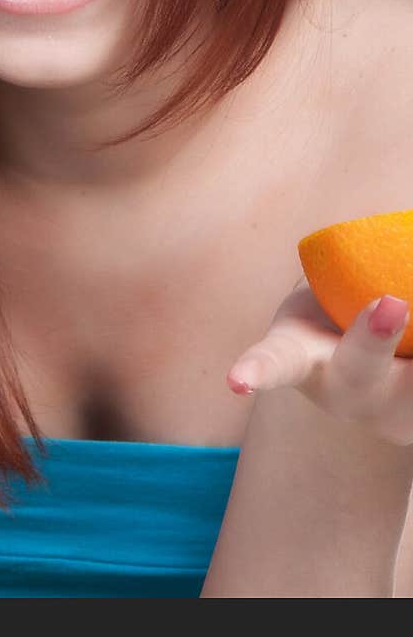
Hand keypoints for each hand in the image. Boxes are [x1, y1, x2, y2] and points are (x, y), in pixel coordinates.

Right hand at [227, 279, 412, 445]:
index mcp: (302, 360)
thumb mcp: (322, 294)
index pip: (275, 362)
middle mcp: (345, 394)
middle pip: (358, 371)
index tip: (240, 381)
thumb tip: (397, 222)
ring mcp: (391, 414)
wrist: (369, 384)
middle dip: (373, 339)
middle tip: (393, 303)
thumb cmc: (335, 318)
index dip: (257, 370)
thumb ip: (343, 269)